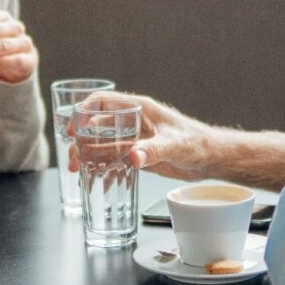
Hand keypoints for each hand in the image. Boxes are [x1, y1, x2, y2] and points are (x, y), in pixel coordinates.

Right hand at [68, 92, 215, 181]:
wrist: (211, 159)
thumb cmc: (198, 143)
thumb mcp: (174, 145)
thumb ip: (153, 150)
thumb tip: (133, 157)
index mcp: (140, 109)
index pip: (104, 101)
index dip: (84, 111)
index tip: (73, 128)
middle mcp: (133, 122)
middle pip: (97, 125)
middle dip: (81, 139)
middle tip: (73, 158)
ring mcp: (134, 139)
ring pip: (103, 144)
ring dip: (88, 155)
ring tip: (78, 172)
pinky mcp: (138, 155)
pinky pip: (114, 160)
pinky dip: (103, 170)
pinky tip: (96, 182)